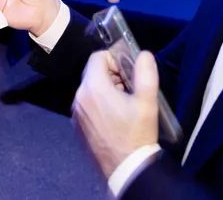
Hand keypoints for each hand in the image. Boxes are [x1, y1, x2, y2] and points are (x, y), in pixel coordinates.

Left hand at [72, 50, 159, 178]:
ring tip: (123, 105)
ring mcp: (76, 113)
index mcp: (94, 87)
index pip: (97, 57)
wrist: (126, 168)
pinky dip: (97, 104)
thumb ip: (146, 72)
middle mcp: (79, 97)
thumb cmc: (137, 134)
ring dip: (105, 90)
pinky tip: (113, 118)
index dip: (114, 60)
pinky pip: (86, 105)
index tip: (127, 73)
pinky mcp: (76, 126)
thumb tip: (143, 54)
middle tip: (128, 89)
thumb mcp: (147, 101)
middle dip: (111, 75)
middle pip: (92, 73)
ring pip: (89, 89)